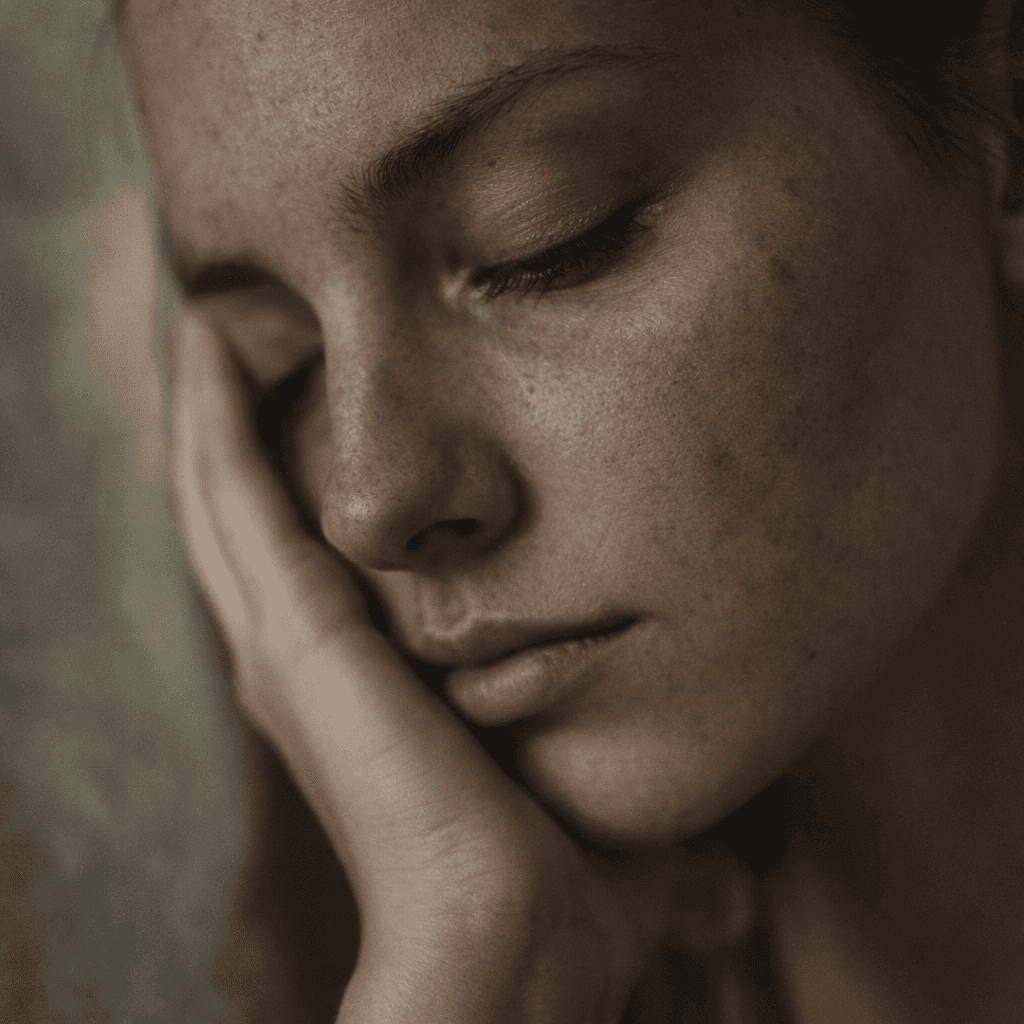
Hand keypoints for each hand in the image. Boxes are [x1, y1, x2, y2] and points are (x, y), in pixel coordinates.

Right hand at [170, 310, 741, 1022]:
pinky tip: (209, 355)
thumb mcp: (558, 750)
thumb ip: (583, 702)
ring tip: (209, 327)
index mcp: (352, 683)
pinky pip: (234, 500)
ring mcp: (284, 644)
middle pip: (245, 517)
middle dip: (233, 429)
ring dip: (213, 415)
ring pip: (225, 498)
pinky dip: (214, 428)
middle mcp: (299, 657)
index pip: (298, 561)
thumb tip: (660, 672)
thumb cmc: (547, 859)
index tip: (294, 402)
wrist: (514, 926)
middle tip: (226, 334)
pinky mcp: (293, 634)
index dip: (283, 486)